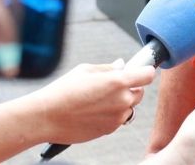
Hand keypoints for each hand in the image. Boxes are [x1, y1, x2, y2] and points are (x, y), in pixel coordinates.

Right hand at [29, 60, 154, 143]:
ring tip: (100, 99)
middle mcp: (122, 100)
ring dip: (122, 102)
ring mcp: (117, 117)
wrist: (46, 117)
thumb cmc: (63, 90)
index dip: (146, 71)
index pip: (147, 75)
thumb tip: (121, 65)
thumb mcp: (86, 70)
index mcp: (118, 81)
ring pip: (130, 107)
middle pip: (140, 92)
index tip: (142, 70)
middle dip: (132, 87)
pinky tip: (94, 111)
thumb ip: (108, 68)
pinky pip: (119, 119)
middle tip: (113, 85)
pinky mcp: (109, 130)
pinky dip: (113, 114)